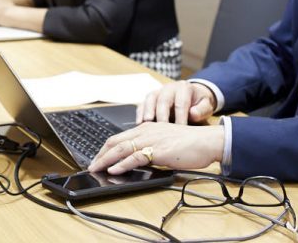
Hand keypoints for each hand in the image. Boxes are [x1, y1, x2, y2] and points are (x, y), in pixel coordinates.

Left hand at [88, 121, 224, 174]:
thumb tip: (137, 158)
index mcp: (147, 127)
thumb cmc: (189, 143)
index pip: (120, 136)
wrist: (206, 141)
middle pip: (116, 141)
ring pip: (122, 148)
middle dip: (101, 153)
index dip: (106, 147)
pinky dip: (122, 164)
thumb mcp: (165, 141)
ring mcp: (151, 139)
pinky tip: (114, 169)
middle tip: (92, 164)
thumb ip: (151, 146)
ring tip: (96, 168)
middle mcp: (146, 131)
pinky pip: (135, 156)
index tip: (98, 157)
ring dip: (106, 159)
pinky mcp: (158, 150)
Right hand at [137, 81, 215, 124]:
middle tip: (161, 131)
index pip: (181, 103)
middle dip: (161, 116)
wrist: (193, 95)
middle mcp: (169, 88)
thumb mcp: (206, 104)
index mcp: (184, 88)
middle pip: (163, 100)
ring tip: (146, 125)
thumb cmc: (199, 102)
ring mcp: (158, 92)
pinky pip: (142, 104)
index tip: (180, 130)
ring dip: (147, 112)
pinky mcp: (150, 98)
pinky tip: (139, 124)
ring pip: (150, 100)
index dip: (180, 116)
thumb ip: (201, 109)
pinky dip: (140, 114)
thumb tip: (192, 114)